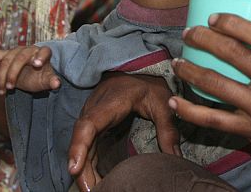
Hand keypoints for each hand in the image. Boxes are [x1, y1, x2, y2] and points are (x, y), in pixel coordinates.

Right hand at [0, 45, 59, 93]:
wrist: (31, 75)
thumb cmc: (41, 77)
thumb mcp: (47, 80)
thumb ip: (52, 81)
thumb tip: (57, 84)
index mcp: (43, 54)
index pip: (44, 51)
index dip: (41, 56)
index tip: (36, 64)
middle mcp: (29, 50)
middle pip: (20, 58)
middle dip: (13, 73)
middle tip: (10, 87)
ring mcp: (16, 51)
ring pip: (6, 60)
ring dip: (2, 76)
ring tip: (2, 91)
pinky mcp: (4, 55)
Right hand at [68, 72, 179, 191]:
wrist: (136, 68)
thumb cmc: (149, 83)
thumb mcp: (162, 102)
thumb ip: (168, 130)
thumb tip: (177, 159)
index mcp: (110, 103)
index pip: (89, 125)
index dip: (79, 147)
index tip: (74, 168)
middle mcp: (94, 111)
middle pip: (81, 142)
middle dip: (81, 169)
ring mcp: (92, 119)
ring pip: (82, 147)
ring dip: (84, 170)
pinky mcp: (95, 127)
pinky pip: (88, 148)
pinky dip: (88, 165)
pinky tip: (95, 183)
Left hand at [170, 14, 250, 190]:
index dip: (234, 23)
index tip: (215, 17)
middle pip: (234, 55)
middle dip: (205, 39)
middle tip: (190, 32)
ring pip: (218, 84)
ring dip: (192, 71)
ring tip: (178, 61)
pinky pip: (214, 120)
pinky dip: (191, 110)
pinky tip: (175, 101)